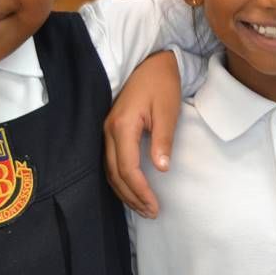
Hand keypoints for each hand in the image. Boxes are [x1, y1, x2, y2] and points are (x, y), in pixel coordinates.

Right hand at [103, 51, 181, 217]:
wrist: (152, 62)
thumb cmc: (162, 83)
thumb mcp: (168, 111)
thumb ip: (163, 140)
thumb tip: (160, 169)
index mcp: (122, 126)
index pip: (128, 168)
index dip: (140, 191)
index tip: (155, 206)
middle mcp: (109, 131)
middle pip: (115, 173)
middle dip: (132, 197)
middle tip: (151, 213)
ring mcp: (107, 130)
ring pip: (110, 170)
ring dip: (125, 191)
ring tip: (143, 207)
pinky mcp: (111, 130)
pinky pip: (111, 162)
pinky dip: (121, 179)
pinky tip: (132, 188)